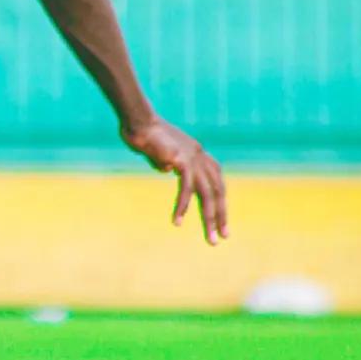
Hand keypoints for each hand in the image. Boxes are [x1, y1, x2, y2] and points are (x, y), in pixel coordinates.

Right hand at [121, 116, 227, 244]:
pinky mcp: (181, 159)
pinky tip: (178, 220)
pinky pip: (186, 188)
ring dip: (210, 218)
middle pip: (217, 191)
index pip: (216, 183)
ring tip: (210, 239)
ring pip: (207, 193)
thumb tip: (169, 170)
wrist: (138, 120)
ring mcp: (193, 157)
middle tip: (222, 237)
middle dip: (220, 216)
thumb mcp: (160, 151)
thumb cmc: (143, 133)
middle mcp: (200, 156)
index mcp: (199, 154)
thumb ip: (167, 162)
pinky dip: (183, 205)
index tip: (220, 222)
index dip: (220, 203)